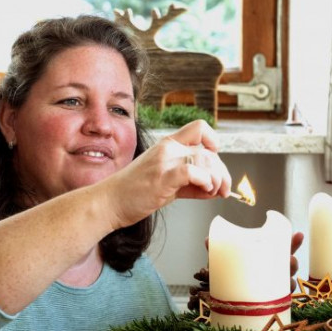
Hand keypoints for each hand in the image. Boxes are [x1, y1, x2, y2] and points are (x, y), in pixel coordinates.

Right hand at [104, 120, 231, 228]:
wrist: (108, 202)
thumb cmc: (133, 194)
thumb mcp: (166, 183)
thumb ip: (189, 183)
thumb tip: (213, 188)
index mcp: (168, 145)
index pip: (200, 128)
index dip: (214, 142)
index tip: (215, 161)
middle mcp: (167, 148)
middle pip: (209, 151)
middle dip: (222, 172)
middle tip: (223, 189)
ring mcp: (164, 161)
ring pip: (206, 159)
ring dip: (216, 179)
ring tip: (212, 193)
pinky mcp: (162, 176)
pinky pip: (193, 171)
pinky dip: (205, 182)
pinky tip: (204, 191)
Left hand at [204, 231, 303, 291]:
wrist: (221, 299)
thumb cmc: (228, 275)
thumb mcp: (223, 260)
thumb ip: (217, 249)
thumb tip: (207, 240)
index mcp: (265, 259)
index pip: (283, 249)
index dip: (293, 242)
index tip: (298, 235)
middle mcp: (272, 273)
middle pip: (289, 265)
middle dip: (293, 261)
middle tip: (290, 258)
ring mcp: (272, 288)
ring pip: (288, 281)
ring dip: (291, 278)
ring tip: (288, 277)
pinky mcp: (269, 302)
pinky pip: (282, 299)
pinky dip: (285, 296)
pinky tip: (284, 293)